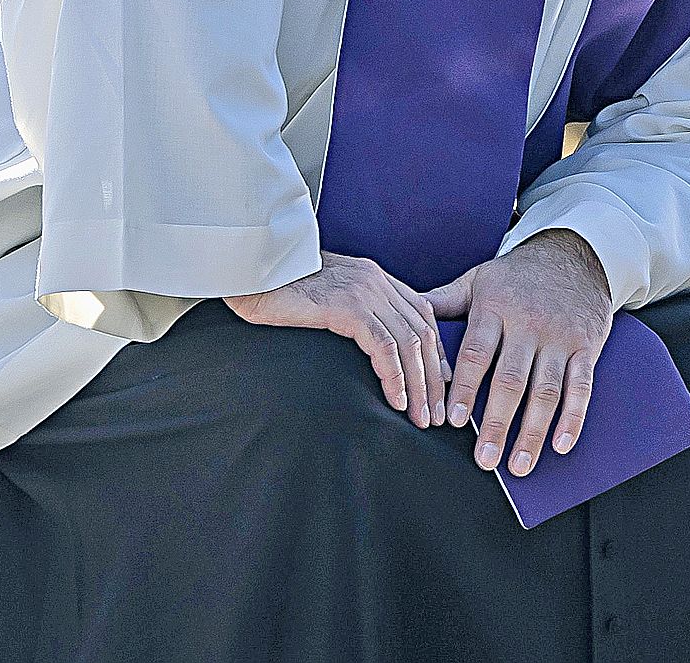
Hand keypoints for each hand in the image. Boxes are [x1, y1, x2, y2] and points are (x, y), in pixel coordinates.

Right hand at [225, 250, 447, 427]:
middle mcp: (377, 281)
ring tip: (421, 417)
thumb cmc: (278, 291)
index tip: (441, 386)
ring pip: (409, 343)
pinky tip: (397, 401)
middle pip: (423, 332)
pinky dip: (395, 377)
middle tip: (437, 414)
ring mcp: (365, 291)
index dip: (435, 353)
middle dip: (434, 378)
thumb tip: (368, 347)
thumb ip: (352, 313)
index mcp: (375, 278)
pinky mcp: (348, 306)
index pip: (423, 316)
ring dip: (420, 385)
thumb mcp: (326, 299)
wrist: (248, 271)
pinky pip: (383, 346)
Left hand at [426, 230, 613, 475]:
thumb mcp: (479, 279)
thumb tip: (403, 314)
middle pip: (511, 380)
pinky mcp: (587, 346)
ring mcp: (560, 337)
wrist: (576, 254)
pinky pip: (582, 387)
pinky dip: (573, 418)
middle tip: (484, 461)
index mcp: (496, 308)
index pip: (477, 353)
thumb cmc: (518, 274)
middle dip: (497, 423)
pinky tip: (561, 445)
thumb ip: (443, 302)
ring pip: (547, 390)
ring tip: (517, 465)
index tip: (454, 420)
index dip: (465, 388)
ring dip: (532, 432)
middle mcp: (529, 324)